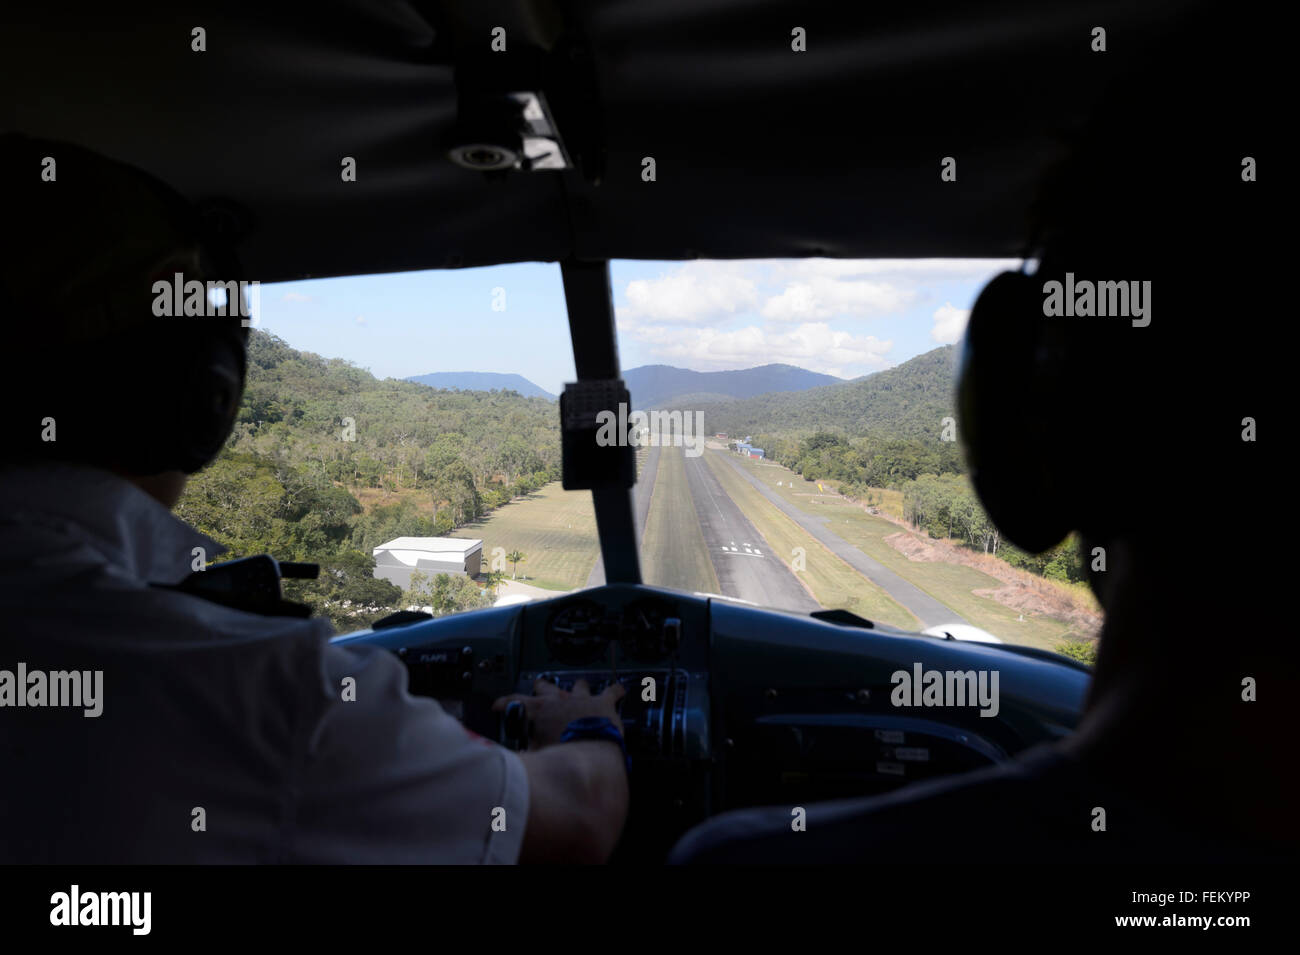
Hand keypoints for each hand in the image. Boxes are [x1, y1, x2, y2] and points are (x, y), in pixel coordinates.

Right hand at [492, 677, 625, 749]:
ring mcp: (581, 699)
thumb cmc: (560, 757)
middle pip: (546, 687)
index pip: (514, 701)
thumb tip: (515, 763)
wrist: (589, 756)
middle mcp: (559, 700)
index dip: (504, 702)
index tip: (498, 704)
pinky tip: (621, 690)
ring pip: (578, 685)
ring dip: (578, 687)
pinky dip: (616, 691)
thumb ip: (523, 756)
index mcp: (539, 711)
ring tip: (579, 686)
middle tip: (540, 687)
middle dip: (542, 687)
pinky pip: (612, 691)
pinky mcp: (603, 703)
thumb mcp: (533, 757)